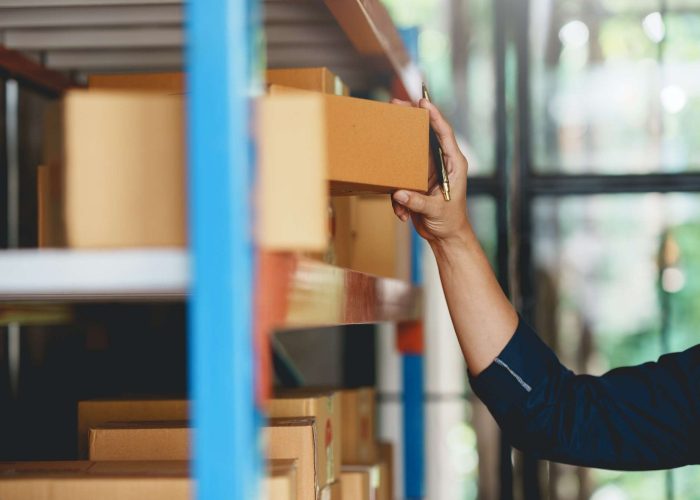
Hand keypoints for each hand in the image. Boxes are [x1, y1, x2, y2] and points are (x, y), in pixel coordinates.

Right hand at [391, 98, 469, 244]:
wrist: (446, 237)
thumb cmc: (450, 222)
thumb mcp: (436, 211)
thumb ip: (418, 202)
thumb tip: (399, 193)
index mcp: (453, 164)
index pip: (444, 134)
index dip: (434, 116)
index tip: (422, 101)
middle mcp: (441, 163)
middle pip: (425, 136)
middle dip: (410, 123)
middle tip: (395, 104)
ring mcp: (427, 172)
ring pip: (408, 157)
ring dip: (397, 171)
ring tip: (398, 192)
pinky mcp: (416, 182)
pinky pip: (400, 180)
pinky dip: (398, 198)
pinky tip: (403, 214)